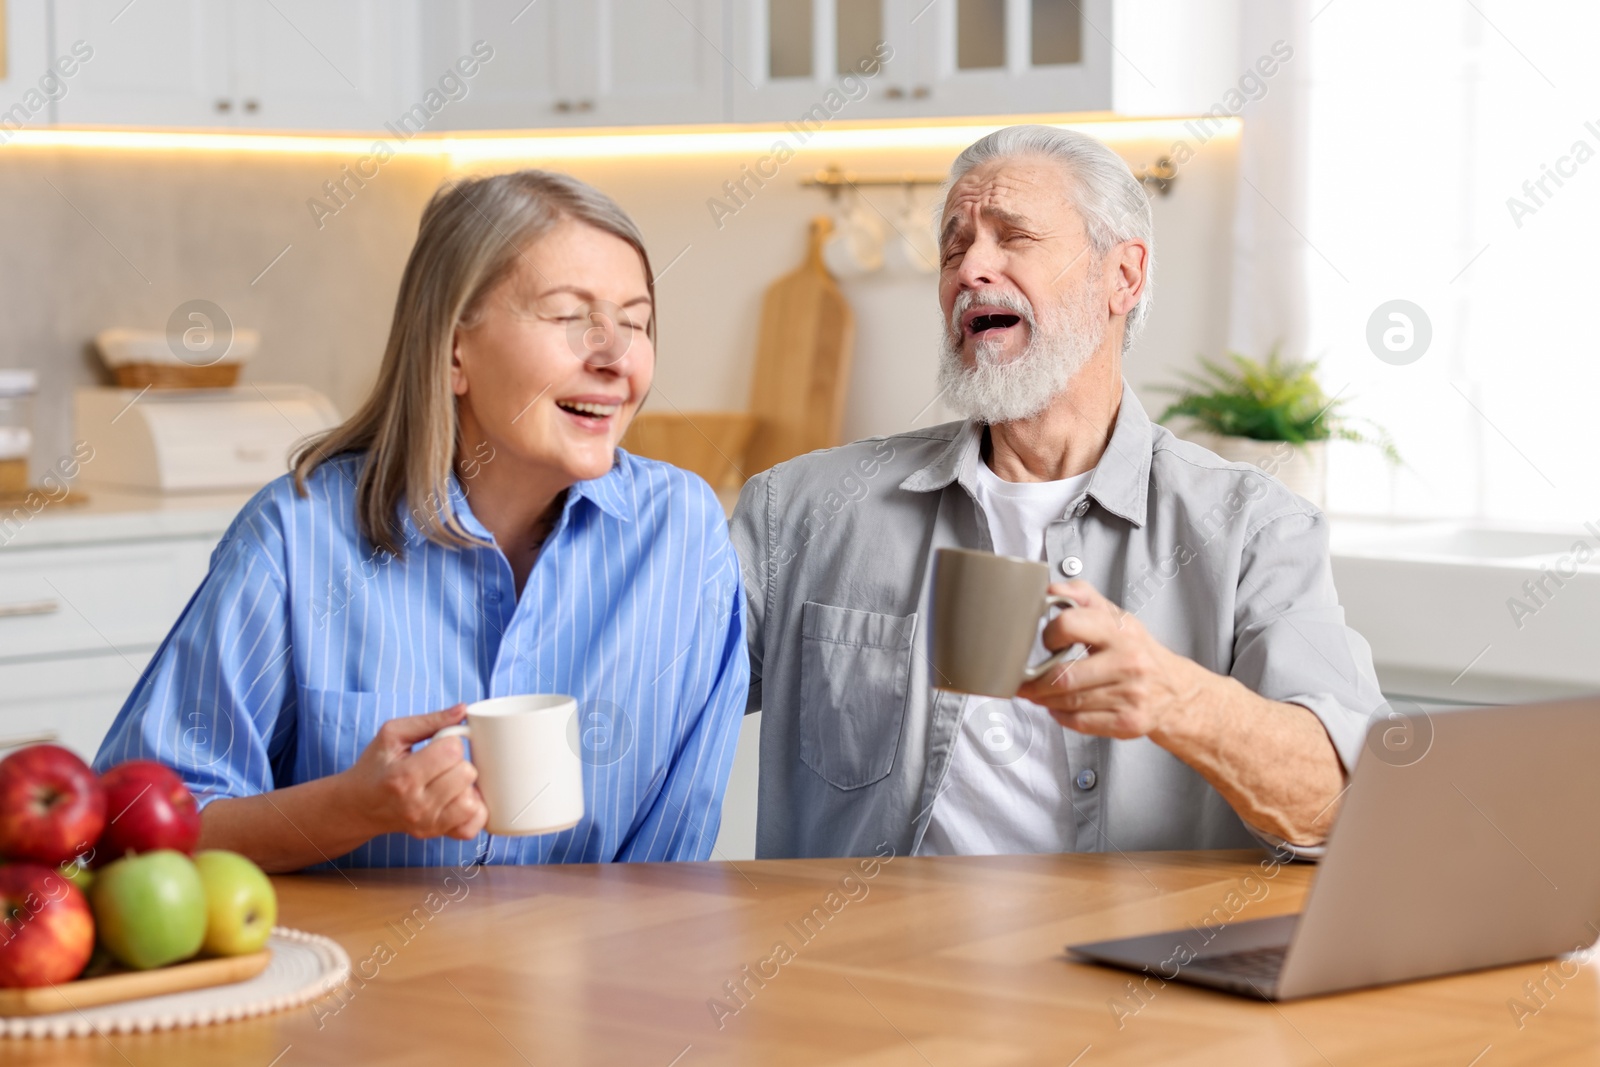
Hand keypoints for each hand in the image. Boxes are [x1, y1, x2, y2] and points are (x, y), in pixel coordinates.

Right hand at [340, 704, 487, 841]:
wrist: (358, 806)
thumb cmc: (376, 766)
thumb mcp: (392, 735)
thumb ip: (429, 720)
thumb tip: (463, 709)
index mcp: (403, 776)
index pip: (452, 751)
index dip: (450, 742)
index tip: (438, 746)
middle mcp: (416, 805)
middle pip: (466, 774)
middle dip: (459, 763)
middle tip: (442, 764)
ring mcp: (427, 824)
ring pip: (472, 801)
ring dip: (467, 787)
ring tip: (451, 782)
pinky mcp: (434, 835)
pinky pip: (472, 827)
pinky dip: (473, 812)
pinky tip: (459, 799)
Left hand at [1015, 580, 1204, 739]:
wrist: (1175, 689)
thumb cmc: (1137, 651)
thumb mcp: (1116, 617)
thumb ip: (1083, 597)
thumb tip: (1051, 588)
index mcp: (1121, 631)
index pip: (1070, 625)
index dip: (1050, 634)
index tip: (1048, 642)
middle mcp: (1128, 662)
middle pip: (1064, 676)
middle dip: (1035, 682)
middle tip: (1025, 680)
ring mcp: (1130, 695)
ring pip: (1069, 701)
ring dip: (1044, 700)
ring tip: (1037, 693)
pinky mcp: (1128, 722)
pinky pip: (1080, 722)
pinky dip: (1061, 716)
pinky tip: (1059, 708)